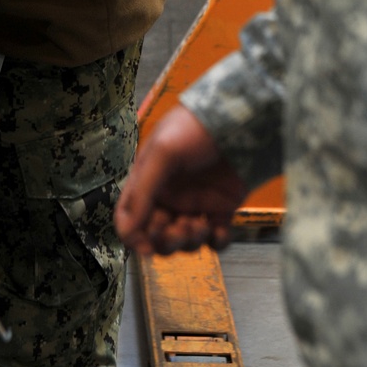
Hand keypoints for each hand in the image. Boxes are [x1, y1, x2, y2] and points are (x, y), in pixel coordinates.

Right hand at [114, 104, 247, 255]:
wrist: (239, 119)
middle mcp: (170, 196)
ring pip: (185, 240)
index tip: (146, 248)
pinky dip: (216, 241)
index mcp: (149, 181)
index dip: (133, 237)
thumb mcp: (162, 153)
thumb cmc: (195, 128)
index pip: (130, 217)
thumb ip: (142, 192)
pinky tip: (219, 230)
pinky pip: (215, 237)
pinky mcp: (222, 208)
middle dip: (165, 241)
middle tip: (177, 230)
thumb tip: (127, 232)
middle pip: (157, 235)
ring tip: (199, 224)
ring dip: (190, 241)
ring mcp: (196, 203)